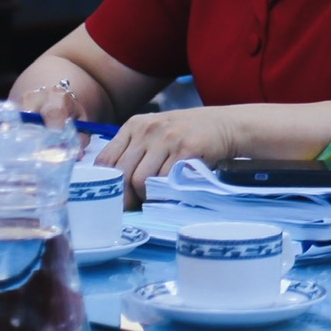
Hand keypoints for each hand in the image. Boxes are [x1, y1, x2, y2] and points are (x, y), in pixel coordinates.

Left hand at [100, 106, 237, 200]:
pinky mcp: (186, 149)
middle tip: (133, 206)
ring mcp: (168, 138)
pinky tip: (170, 190)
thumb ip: (133, 152)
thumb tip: (111, 187)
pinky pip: (164, 180)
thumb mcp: (155, 134)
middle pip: (121, 173)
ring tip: (154, 196)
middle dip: (125, 196)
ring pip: (140, 180)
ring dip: (146, 195)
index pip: (105, 160)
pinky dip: (164, 191)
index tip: (112, 197)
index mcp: (135, 125)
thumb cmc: (186, 134)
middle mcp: (148, 129)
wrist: (226, 125)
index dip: (105, 183)